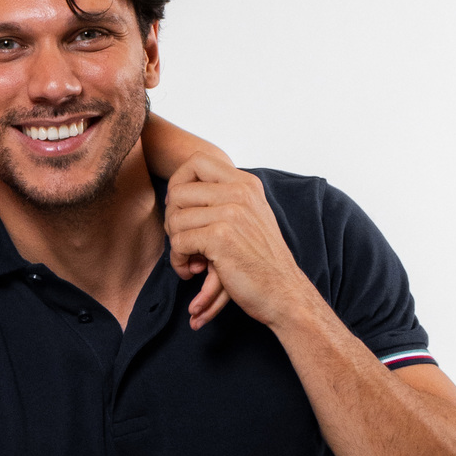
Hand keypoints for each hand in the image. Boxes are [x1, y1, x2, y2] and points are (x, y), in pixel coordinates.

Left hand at [163, 149, 315, 331]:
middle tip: (184, 242)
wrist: (283, 293)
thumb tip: (176, 193)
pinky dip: (179, 261)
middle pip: (177, 192)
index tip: (181, 209)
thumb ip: (225, 199)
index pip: (197, 161)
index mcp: (246, 184)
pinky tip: (191, 272)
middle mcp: (240, 192)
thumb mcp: (250, 218)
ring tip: (190, 261)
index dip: (178, 183)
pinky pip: (178, 242)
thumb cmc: (262, 261)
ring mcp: (231, 213)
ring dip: (175, 246)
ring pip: (174, 219)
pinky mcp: (221, 237)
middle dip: (172, 220)